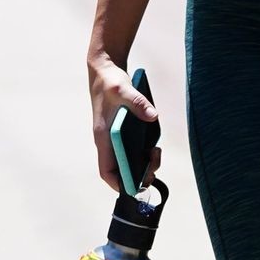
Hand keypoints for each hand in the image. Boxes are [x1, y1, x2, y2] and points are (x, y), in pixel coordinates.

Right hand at [88, 55, 162, 193]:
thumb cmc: (110, 82)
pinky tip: (154, 146)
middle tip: (153, 168)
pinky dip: (144, 152)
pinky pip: (134, 149)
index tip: (133, 189)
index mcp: (103, 137)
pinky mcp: (124, 131)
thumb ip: (137, 103)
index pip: (106, 170)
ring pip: (129, 160)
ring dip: (143, 164)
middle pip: (120, 169)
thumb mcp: (123, 90)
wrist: (106, 70)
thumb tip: (152, 116)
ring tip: (156, 153)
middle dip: (138, 175)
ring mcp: (116, 137)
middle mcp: (108, 141)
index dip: (117, 183)